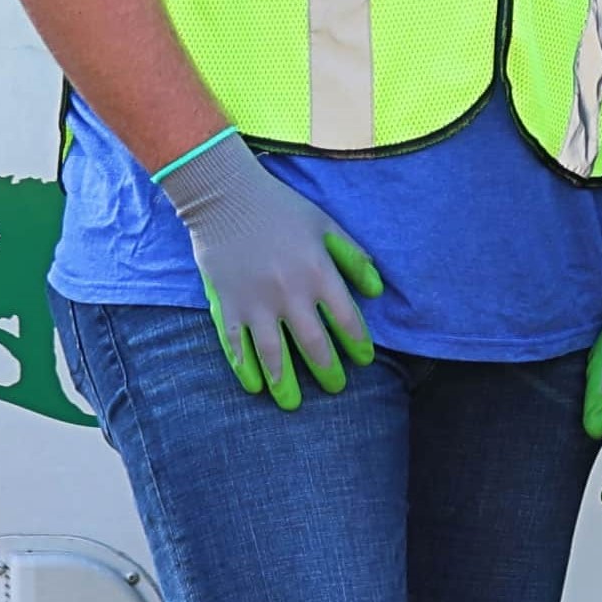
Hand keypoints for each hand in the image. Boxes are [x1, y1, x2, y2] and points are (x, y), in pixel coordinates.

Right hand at [156, 130, 387, 405]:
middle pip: (313, 344)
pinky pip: (235, 344)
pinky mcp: (225, 304)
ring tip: (293, 405)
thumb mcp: (327, 225)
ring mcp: (254, 301)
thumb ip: (354, 258)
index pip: (346, 320)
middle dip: (327, 370)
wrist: (224, 196)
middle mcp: (289, 293)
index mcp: (318, 273)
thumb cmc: (281, 209)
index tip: (364, 360)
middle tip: (336, 388)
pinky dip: (245, 368)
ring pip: (273, 353)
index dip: (358, 344)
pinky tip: (254, 387)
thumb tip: (377, 293)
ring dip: (285, 382)